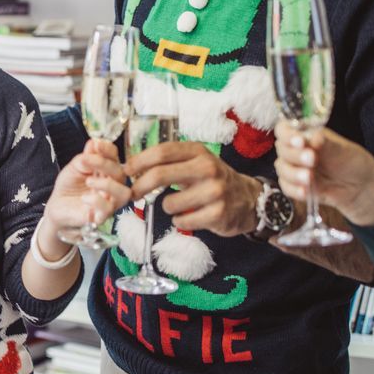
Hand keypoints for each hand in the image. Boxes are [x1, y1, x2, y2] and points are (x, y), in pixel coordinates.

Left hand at [41, 138, 131, 239]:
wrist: (57, 205)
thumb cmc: (69, 186)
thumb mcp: (75, 167)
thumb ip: (86, 157)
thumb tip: (95, 142)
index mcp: (107, 171)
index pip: (115, 158)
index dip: (108, 150)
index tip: (97, 145)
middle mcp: (112, 186)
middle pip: (121, 174)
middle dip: (105, 164)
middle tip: (86, 161)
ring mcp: (109, 202)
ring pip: (123, 193)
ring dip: (108, 184)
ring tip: (89, 181)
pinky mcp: (100, 216)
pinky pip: (108, 210)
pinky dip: (97, 201)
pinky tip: (85, 198)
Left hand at [125, 141, 260, 235]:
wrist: (248, 199)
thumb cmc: (212, 180)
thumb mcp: (195, 162)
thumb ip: (169, 162)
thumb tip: (132, 168)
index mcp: (198, 152)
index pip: (162, 152)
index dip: (139, 161)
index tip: (126, 170)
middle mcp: (207, 168)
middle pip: (160, 175)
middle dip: (140, 186)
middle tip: (132, 194)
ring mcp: (214, 191)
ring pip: (169, 204)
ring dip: (168, 208)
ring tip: (181, 205)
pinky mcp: (218, 214)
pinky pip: (182, 222)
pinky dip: (180, 222)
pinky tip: (192, 217)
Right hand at [272, 121, 373, 226]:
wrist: (360, 187)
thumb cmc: (352, 162)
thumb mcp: (342, 150)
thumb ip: (326, 144)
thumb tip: (314, 137)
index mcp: (305, 134)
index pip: (285, 128)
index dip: (288, 134)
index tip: (300, 141)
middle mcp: (296, 149)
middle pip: (281, 149)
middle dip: (295, 155)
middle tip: (312, 160)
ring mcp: (294, 167)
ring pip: (281, 168)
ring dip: (293, 174)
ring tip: (309, 179)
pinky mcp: (295, 184)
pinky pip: (286, 187)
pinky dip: (294, 189)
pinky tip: (305, 191)